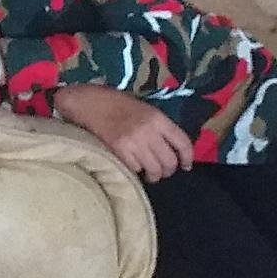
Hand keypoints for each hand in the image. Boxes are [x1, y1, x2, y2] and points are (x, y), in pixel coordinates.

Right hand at [55, 85, 192, 182]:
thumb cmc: (115, 103)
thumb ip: (157, 126)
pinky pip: (135, 169)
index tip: (186, 165)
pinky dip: (135, 170)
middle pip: (169, 161)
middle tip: (162, 171)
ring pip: (154, 169)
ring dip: (153, 175)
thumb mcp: (143, 109)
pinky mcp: (119, 151)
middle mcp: (149, 131)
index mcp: (157, 118)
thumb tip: (171, 147)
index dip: (188, 157)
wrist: (88, 102)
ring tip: (148, 173)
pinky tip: (132, 165)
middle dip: (168, 170)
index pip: (182, 142)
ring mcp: (134, 142)